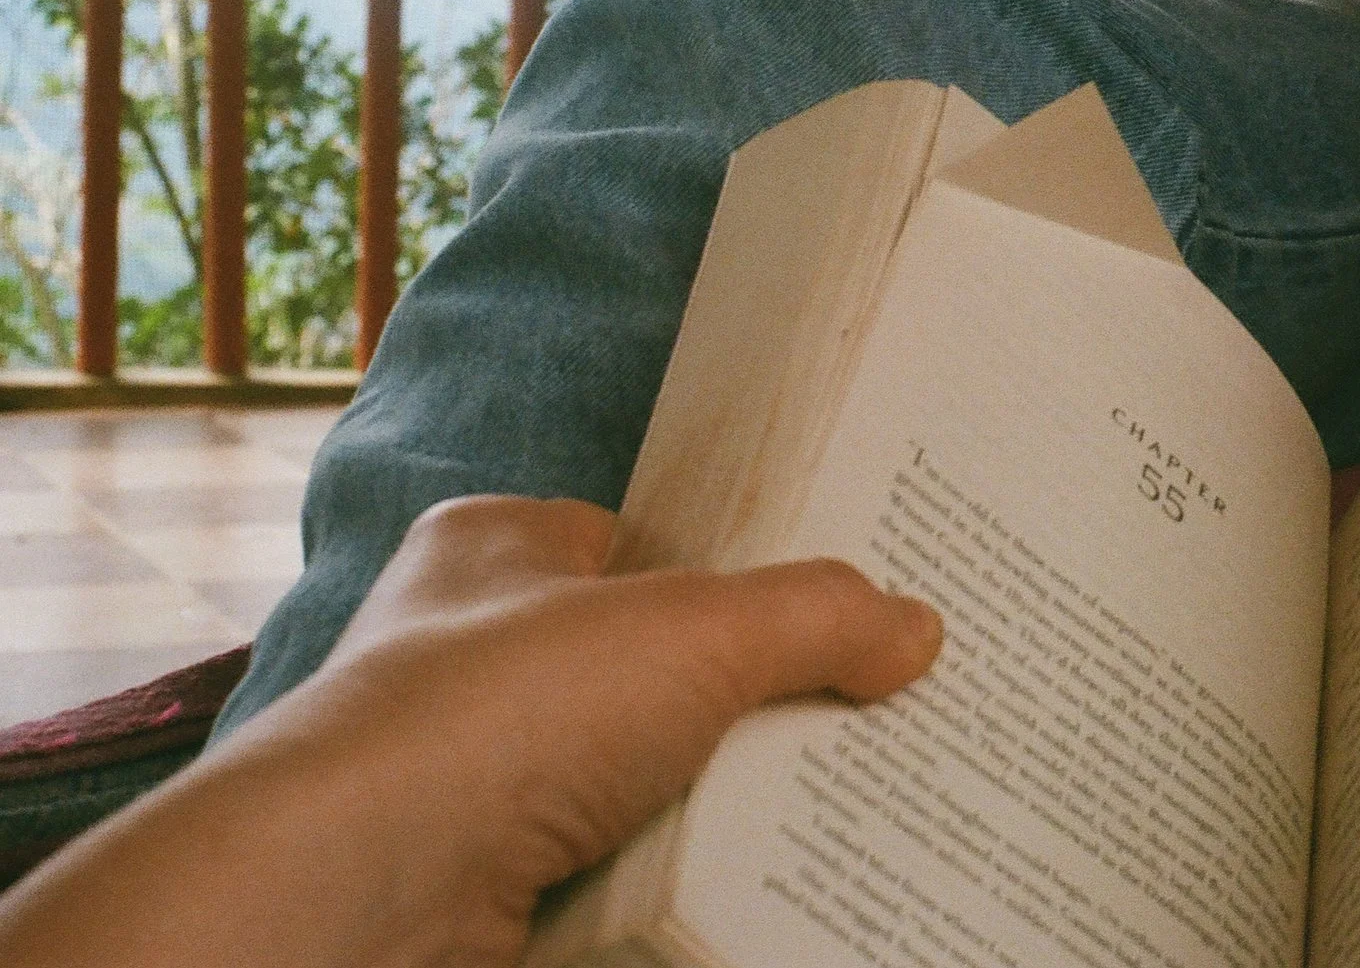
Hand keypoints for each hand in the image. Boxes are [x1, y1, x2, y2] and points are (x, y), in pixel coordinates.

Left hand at [0, 494, 942, 967]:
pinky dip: (679, 869)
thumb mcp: (695, 629)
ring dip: (717, 790)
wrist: (370, 892)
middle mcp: (472, 651)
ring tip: (836, 794)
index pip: (637, 539)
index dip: (733, 563)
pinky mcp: (488, 876)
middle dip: (745, 691)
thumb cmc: (501, 710)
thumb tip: (916, 629)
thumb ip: (815, 617)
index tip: (829, 595)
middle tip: (861, 700)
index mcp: (497, 547)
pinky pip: (616, 861)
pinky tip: (753, 871)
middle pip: (652, 663)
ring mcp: (475, 772)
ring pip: (638, 771)